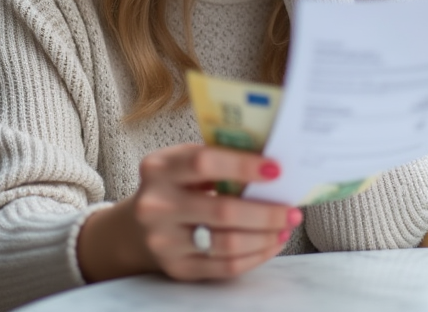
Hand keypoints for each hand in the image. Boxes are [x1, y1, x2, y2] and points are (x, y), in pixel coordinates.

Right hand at [78, 144, 299, 281]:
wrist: (134, 229)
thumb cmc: (173, 188)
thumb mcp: (181, 165)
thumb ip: (216, 161)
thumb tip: (271, 166)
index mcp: (159, 168)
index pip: (204, 161)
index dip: (244, 165)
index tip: (276, 170)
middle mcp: (156, 204)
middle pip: (223, 210)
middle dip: (267, 211)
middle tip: (293, 208)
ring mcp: (164, 240)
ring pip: (228, 243)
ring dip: (265, 236)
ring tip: (285, 227)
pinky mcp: (177, 268)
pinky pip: (226, 266)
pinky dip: (256, 255)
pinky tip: (270, 243)